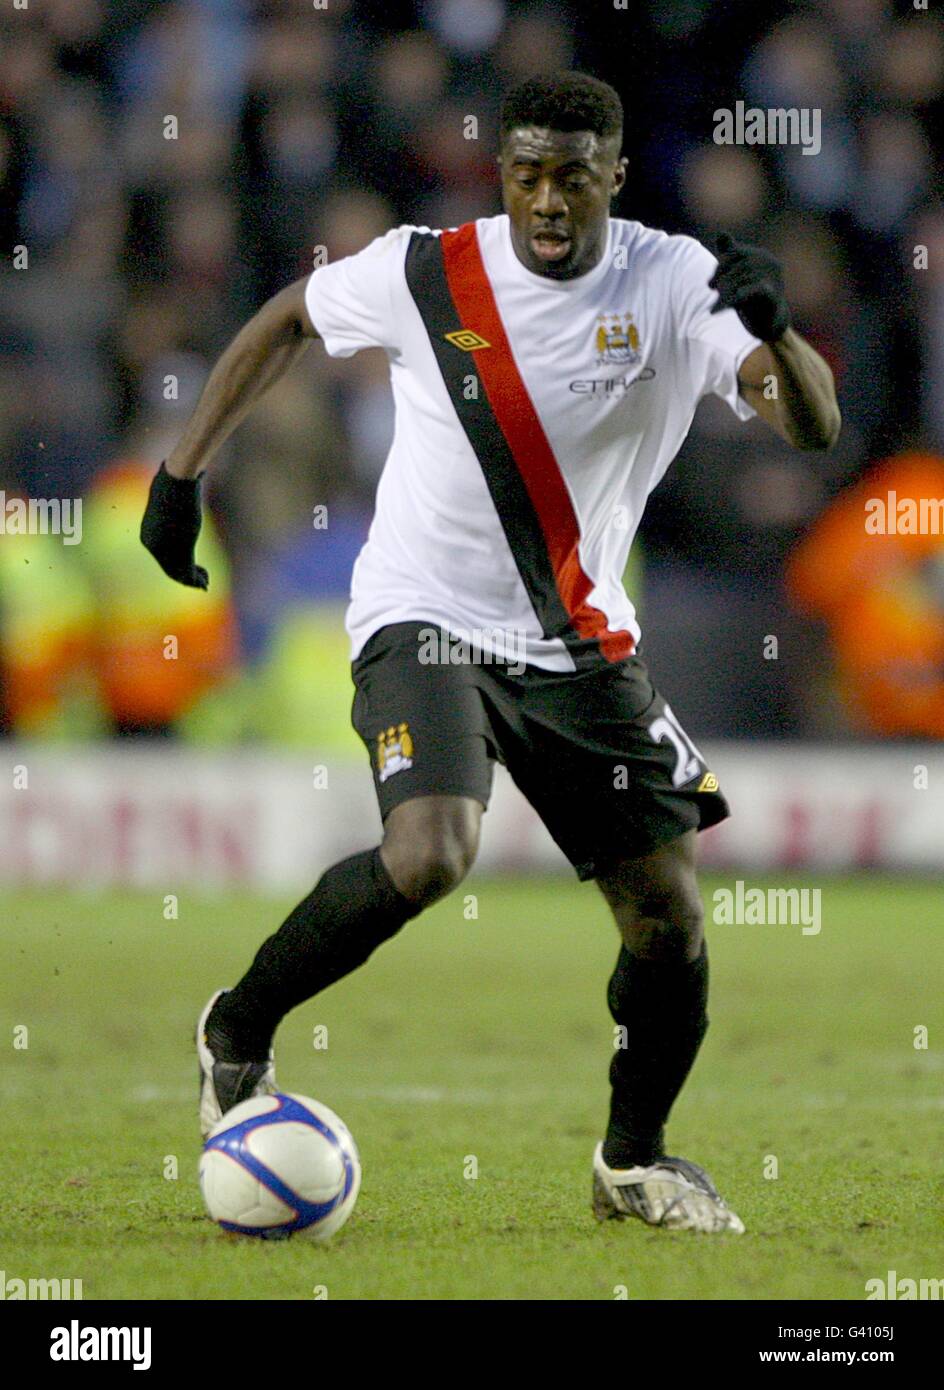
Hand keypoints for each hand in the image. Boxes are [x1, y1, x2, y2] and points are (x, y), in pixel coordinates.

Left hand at [140, 461, 208, 588]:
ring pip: (179, 573)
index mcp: (147, 535)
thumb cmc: (176, 483)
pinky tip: (205, 583)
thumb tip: (197, 475)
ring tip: (205, 584)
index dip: (178, 566)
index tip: (192, 569)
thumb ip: (180, 496)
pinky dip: (197, 580)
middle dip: (187, 576)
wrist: (177, 482)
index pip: (161, 558)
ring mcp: (164, 550)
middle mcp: (152, 546)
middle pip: (170, 568)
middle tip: (202, 581)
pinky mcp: (178, 551)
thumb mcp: (174, 492)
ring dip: (194, 581)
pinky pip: (188, 573)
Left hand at [709, 232, 790, 341]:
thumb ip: (730, 255)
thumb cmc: (751, 298)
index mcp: (762, 256)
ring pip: (743, 280)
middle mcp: (770, 264)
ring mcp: (774, 279)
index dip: (720, 267)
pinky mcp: (774, 296)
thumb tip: (721, 233)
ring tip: (718, 304)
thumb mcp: (737, 276)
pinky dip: (742, 293)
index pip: (735, 254)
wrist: (768, 324)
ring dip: (727, 292)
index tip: (710, 285)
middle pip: (738, 266)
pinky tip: (732, 301)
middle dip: (722, 280)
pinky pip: (756, 290)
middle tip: (714, 292)